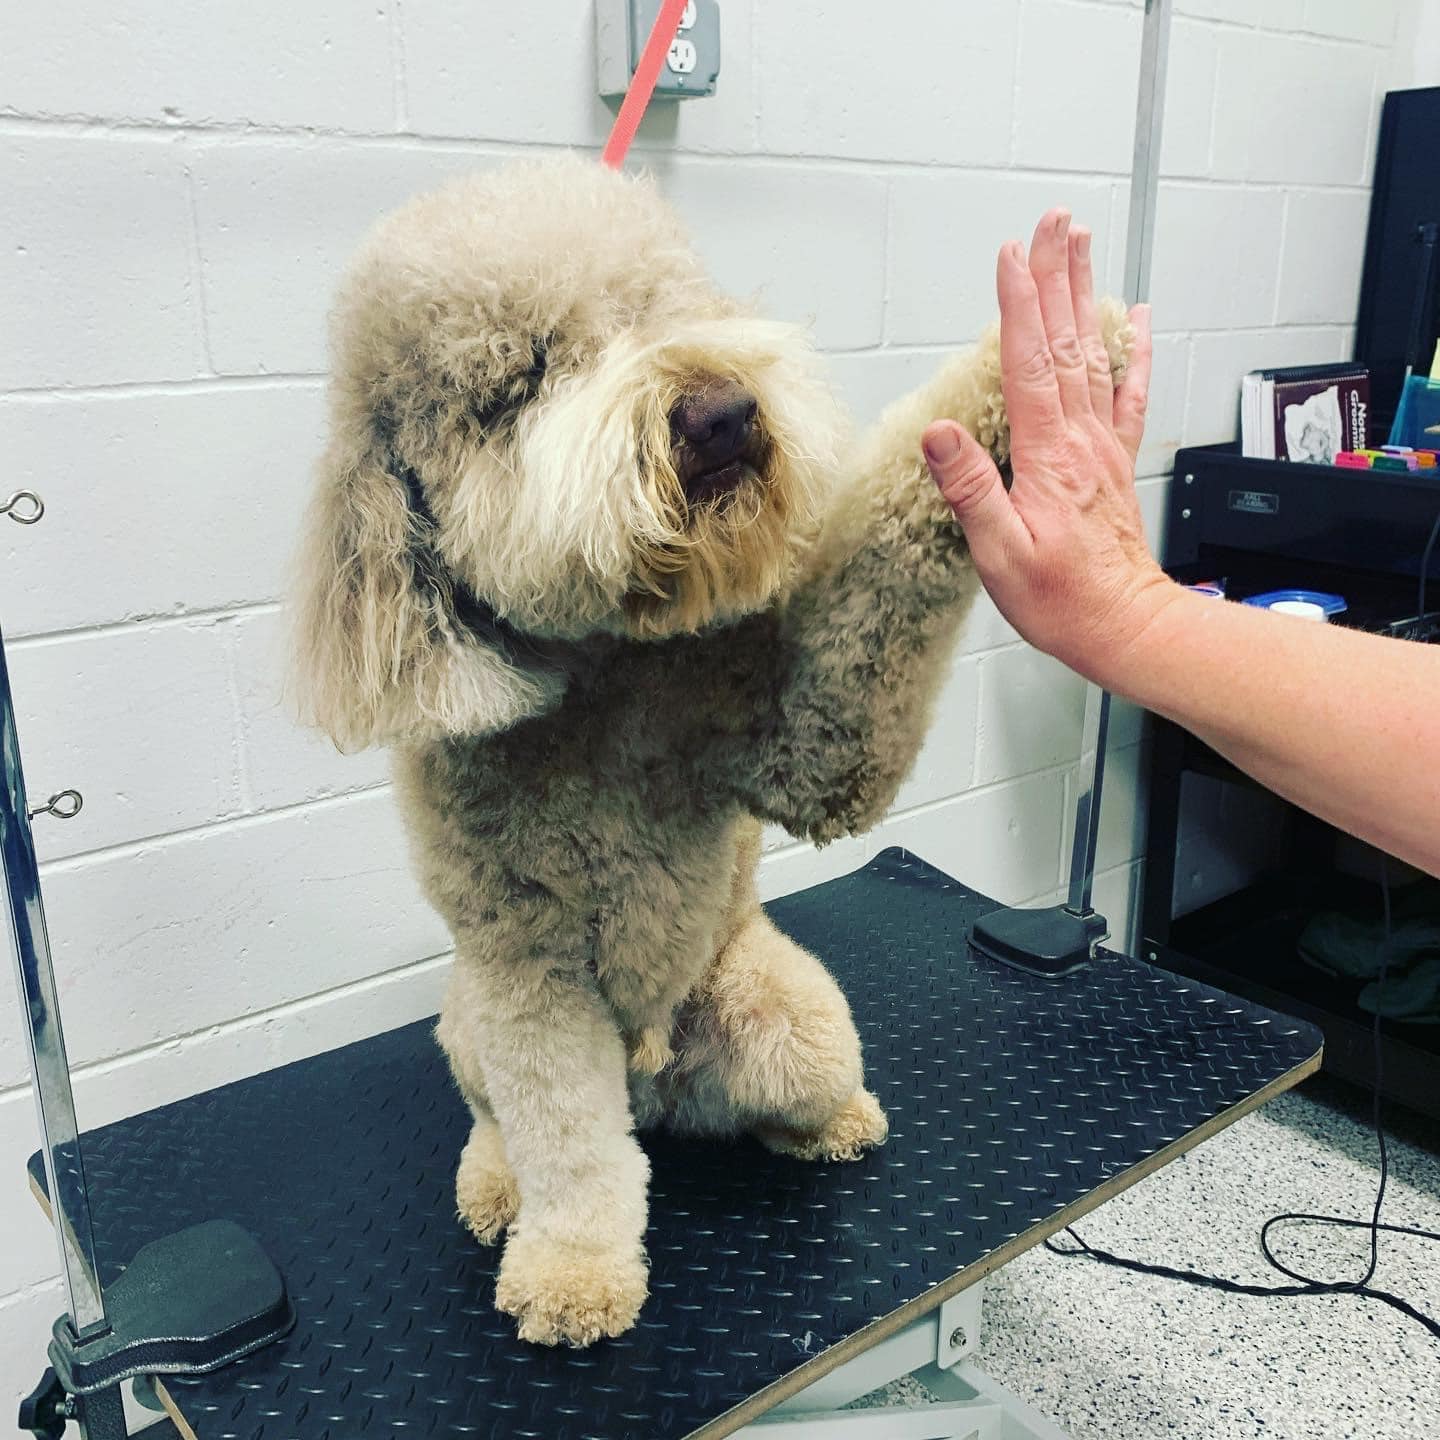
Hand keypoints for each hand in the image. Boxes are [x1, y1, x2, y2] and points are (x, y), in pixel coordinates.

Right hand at [921, 209, 1177, 687]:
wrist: (1124, 627)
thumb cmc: (1061, 599)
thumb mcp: (999, 554)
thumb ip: (972, 490)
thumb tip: (942, 435)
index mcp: (1049, 456)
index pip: (1030, 363)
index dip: (1018, 306)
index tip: (1010, 256)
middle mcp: (1082, 440)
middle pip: (1067, 341)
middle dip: (1058, 277)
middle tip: (1055, 222)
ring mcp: (1102, 447)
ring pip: (1095, 354)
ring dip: (1087, 296)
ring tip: (1083, 246)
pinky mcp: (1114, 462)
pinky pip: (1127, 394)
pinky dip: (1133, 351)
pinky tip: (1137, 318)